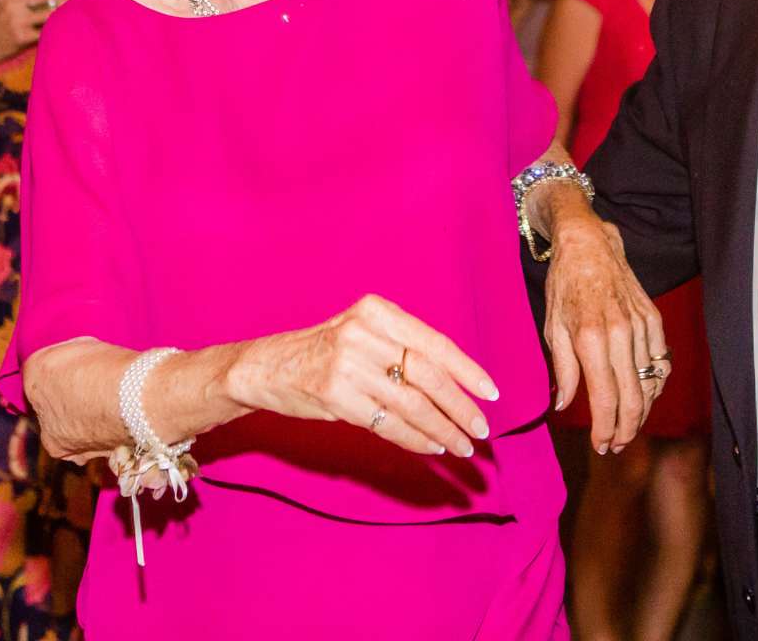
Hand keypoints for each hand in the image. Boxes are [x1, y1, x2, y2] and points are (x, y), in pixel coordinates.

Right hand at [226, 295, 497, 458]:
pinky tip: (431, 446)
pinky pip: (388, 423)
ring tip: (462, 446)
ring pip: (412, 404)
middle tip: (481, 429)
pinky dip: (415, 439)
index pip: (435, 343)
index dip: (467, 371)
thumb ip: (403, 347)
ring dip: (443, 430)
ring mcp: (348, 364)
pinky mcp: (336, 396)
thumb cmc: (323, 351)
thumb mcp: (362, 332)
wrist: (266, 367)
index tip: (491, 393)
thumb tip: (457, 383)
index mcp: (378, 311)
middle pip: (428, 376)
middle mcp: (364, 332)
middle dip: (460, 407)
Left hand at [543, 211, 667, 454]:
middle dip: (625, 429)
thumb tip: (563, 405)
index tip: (601, 445)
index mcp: (590, 338)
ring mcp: (641, 326)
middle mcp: (620, 334)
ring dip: (641, 412)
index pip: (604, 397)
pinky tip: (645, 398)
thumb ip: (562, 370)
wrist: (589, 244)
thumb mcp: (552, 328)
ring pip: (650, 383)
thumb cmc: (565, 286)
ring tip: (627, 428)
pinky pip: (661, 362)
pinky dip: (656, 385)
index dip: (605, 428)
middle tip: (615, 445)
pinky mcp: (653, 319)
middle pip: (633, 397)